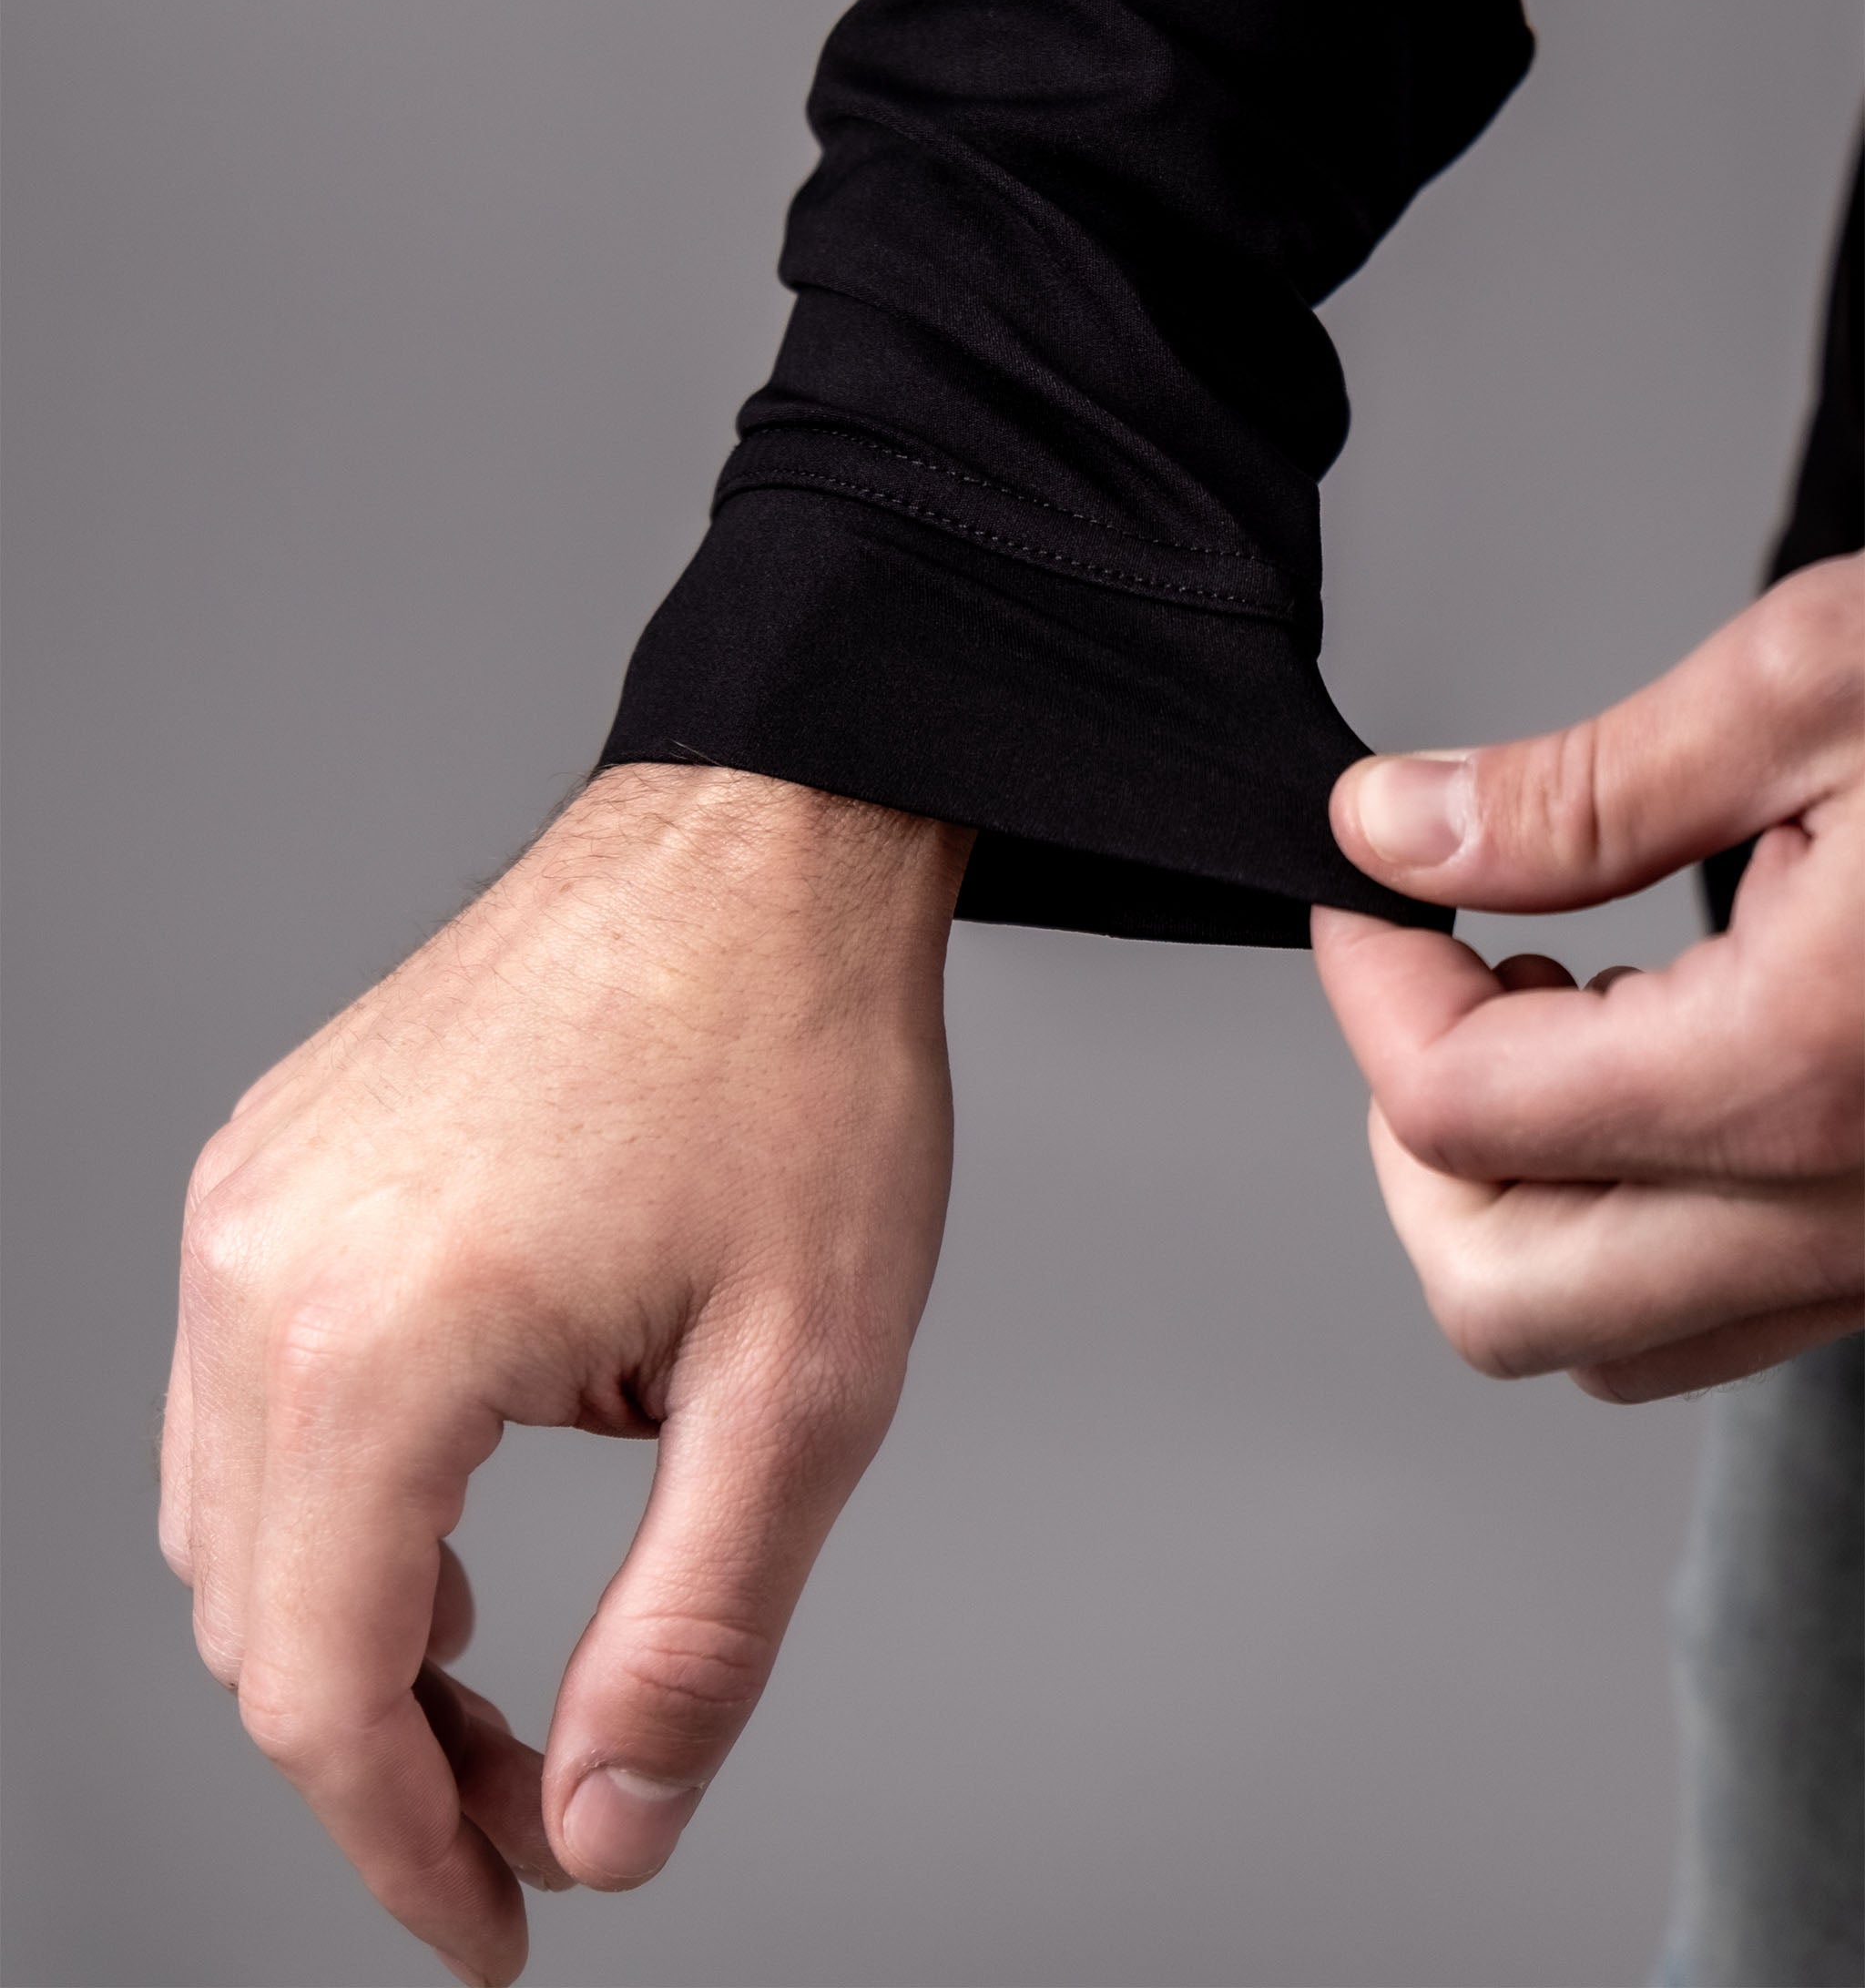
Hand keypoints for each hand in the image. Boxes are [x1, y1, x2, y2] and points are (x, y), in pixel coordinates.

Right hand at [158, 765, 972, 1985]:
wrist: (761, 842)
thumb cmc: (796, 1070)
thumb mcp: (804, 1387)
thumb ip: (692, 1638)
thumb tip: (602, 1831)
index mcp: (377, 1340)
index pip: (325, 1693)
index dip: (406, 1854)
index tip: (503, 1931)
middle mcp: (261, 1266)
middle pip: (258, 1621)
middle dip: (391, 1761)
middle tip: (550, 1808)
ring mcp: (252, 1198)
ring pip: (231, 1516)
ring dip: (353, 1633)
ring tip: (511, 1677)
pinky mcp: (277, 1155)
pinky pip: (240, 1391)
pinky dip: (328, 1502)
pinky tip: (452, 1512)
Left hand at [1312, 554, 1863, 1403]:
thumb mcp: (1826, 683)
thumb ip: (1584, 790)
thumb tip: (1391, 830)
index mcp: (1806, 1069)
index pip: (1462, 1116)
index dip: (1370, 991)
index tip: (1367, 886)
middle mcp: (1852, 1214)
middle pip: (1503, 1294)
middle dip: (1414, 1140)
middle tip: (1437, 974)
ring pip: (1608, 1333)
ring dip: (1519, 1188)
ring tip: (1558, 995)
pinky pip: (1722, 1307)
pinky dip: (1627, 1208)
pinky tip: (1662, 1041)